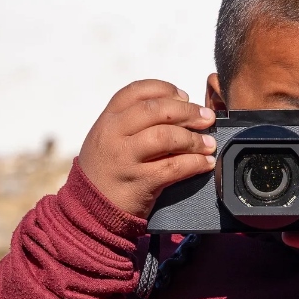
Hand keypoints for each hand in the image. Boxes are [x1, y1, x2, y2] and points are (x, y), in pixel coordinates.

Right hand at [78, 79, 216, 218]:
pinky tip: (206, 163)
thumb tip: (179, 109)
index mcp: (107, 120)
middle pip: (156, 111)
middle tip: (207, 117)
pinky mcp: (140, 182)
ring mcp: (125, 159)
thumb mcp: (108, 139)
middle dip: (187, 112)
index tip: (184, 96)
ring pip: (166, 137)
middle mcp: (114, 135)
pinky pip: (174, 167)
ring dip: (194, 139)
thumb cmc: (107, 171)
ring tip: (209, 143)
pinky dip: (196, 163)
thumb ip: (133, 122)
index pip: (136, 92)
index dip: (165, 89)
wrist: (89, 210)